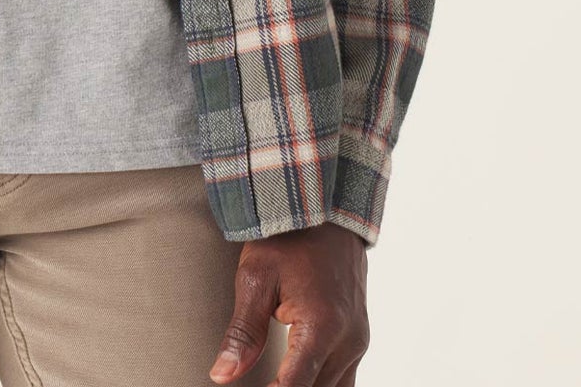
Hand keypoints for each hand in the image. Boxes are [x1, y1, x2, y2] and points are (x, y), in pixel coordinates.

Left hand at [209, 223, 368, 385]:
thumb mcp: (255, 277)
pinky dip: (320, 383)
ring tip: (273, 378)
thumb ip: (243, 332)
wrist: (326, 210)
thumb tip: (222, 375)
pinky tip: (298, 379)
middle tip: (253, 380)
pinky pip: (344, 379)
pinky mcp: (359, 338)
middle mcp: (348, 340)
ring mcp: (358, 341)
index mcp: (322, 327)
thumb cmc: (287, 238)